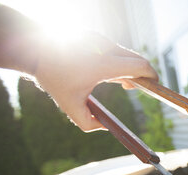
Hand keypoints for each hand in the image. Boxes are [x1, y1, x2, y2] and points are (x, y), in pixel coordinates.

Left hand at [34, 32, 157, 131]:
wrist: (33, 49)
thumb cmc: (52, 77)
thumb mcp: (69, 105)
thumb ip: (88, 123)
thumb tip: (105, 127)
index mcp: (104, 65)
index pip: (139, 66)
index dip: (151, 76)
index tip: (155, 85)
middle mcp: (105, 48)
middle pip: (136, 59)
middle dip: (142, 75)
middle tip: (138, 89)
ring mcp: (100, 39)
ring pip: (125, 54)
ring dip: (128, 68)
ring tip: (123, 84)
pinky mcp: (95, 35)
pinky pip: (114, 49)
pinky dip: (118, 61)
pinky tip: (109, 72)